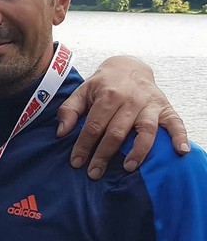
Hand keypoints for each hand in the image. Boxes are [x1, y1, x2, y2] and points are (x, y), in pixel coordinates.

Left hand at [56, 55, 188, 178]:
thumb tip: (61, 133)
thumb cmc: (102, 84)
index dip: (84, 146)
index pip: (94, 126)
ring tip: (128, 168)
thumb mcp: (82, 91)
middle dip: (104, 154)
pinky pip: (175, 123)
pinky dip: (179, 137)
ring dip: (138, 151)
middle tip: (94, 173)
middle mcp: (130, 100)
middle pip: (116, 132)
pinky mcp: (165, 108)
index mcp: (108, 96)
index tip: (76, 163)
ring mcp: (149, 104)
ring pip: (145, 130)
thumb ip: (69, 110)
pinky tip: (179, 152)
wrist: (129, 66)